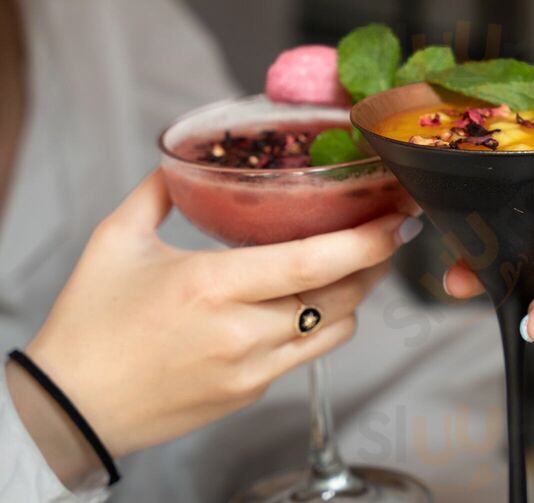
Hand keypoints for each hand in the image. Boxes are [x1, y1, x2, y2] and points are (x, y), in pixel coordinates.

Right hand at [6, 170, 420, 483]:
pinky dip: (322, 325)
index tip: (397, 219)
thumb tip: (186, 163)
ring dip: (354, 295)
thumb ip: (159, 193)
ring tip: (356, 264)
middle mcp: (242, 330)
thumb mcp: (116, 242)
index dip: (366, 241)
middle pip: (341, 295)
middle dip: (376, 261)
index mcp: (211, 285)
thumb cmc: (89, 325)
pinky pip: (309, 354)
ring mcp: (253, 367)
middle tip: (390, 231)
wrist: (72, 409)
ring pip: (336, 328)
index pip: (312, 263)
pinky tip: (311, 303)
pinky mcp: (253, 390)